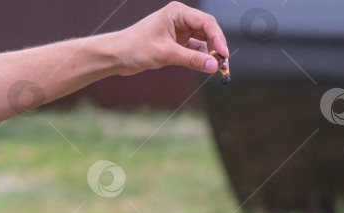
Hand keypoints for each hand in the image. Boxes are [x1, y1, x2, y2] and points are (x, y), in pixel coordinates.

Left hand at [113, 2, 228, 75]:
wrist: (118, 56)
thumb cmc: (136, 48)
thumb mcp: (166, 54)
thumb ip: (191, 60)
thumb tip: (213, 66)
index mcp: (178, 12)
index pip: (206, 22)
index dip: (218, 38)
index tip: (225, 54)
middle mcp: (180, 19)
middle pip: (207, 31)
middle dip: (217, 47)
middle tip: (224, 64)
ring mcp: (179, 31)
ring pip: (202, 42)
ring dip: (209, 54)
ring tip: (215, 68)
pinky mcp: (176, 44)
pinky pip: (194, 50)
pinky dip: (200, 58)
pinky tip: (204, 67)